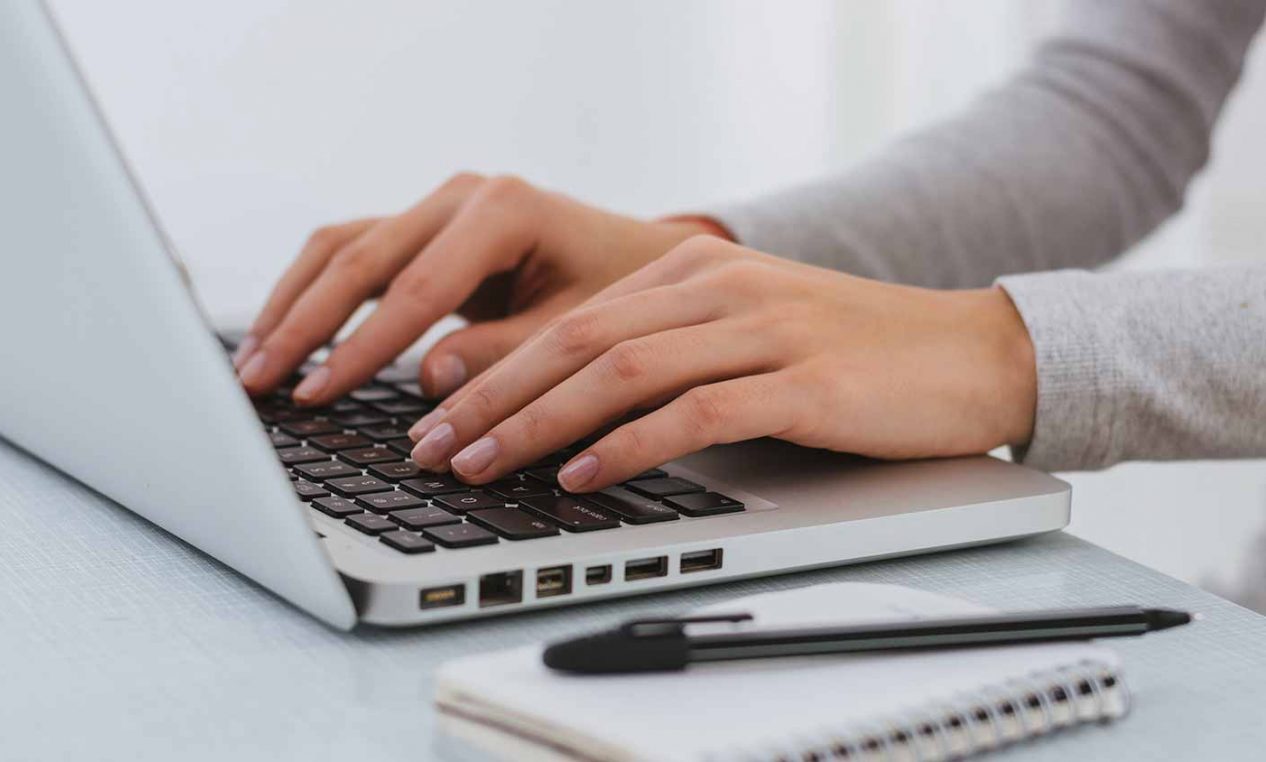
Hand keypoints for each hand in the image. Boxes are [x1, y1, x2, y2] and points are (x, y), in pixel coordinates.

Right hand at [233, 172, 726, 402]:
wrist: (643, 260)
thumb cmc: (624, 295)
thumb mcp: (581, 331)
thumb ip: (509, 356)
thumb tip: (431, 382)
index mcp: (505, 208)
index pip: (417, 287)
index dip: (361, 347)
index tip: (317, 394)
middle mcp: (462, 195)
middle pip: (360, 256)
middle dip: (303, 324)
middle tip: (257, 384)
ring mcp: (439, 207)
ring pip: (342, 247)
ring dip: (293, 305)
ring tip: (251, 365)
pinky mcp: (426, 230)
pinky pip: (355, 255)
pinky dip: (313, 295)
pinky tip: (283, 338)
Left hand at [407, 236, 1037, 490]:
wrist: (975, 353)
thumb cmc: (854, 356)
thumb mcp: (748, 331)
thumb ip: (670, 350)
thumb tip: (571, 406)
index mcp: (696, 268)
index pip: (571, 319)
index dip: (493, 369)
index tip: (437, 416)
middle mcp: (719, 287)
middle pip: (576, 339)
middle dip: (491, 396)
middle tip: (433, 447)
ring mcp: (762, 330)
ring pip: (621, 370)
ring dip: (537, 422)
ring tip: (481, 465)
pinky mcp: (802, 381)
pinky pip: (694, 411)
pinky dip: (627, 445)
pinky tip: (580, 475)